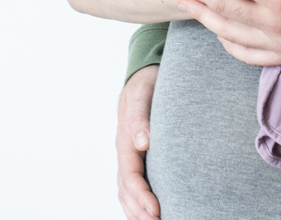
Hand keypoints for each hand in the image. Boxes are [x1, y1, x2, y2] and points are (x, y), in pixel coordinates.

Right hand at [117, 65, 159, 218]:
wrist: (144, 75)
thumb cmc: (146, 84)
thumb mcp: (142, 94)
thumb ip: (140, 117)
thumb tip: (143, 143)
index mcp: (125, 139)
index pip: (131, 175)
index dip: (142, 195)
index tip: (156, 211)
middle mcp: (125, 151)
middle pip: (126, 189)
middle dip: (139, 211)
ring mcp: (128, 155)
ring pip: (126, 191)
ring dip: (136, 211)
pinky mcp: (136, 156)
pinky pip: (131, 184)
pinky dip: (136, 203)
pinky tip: (147, 213)